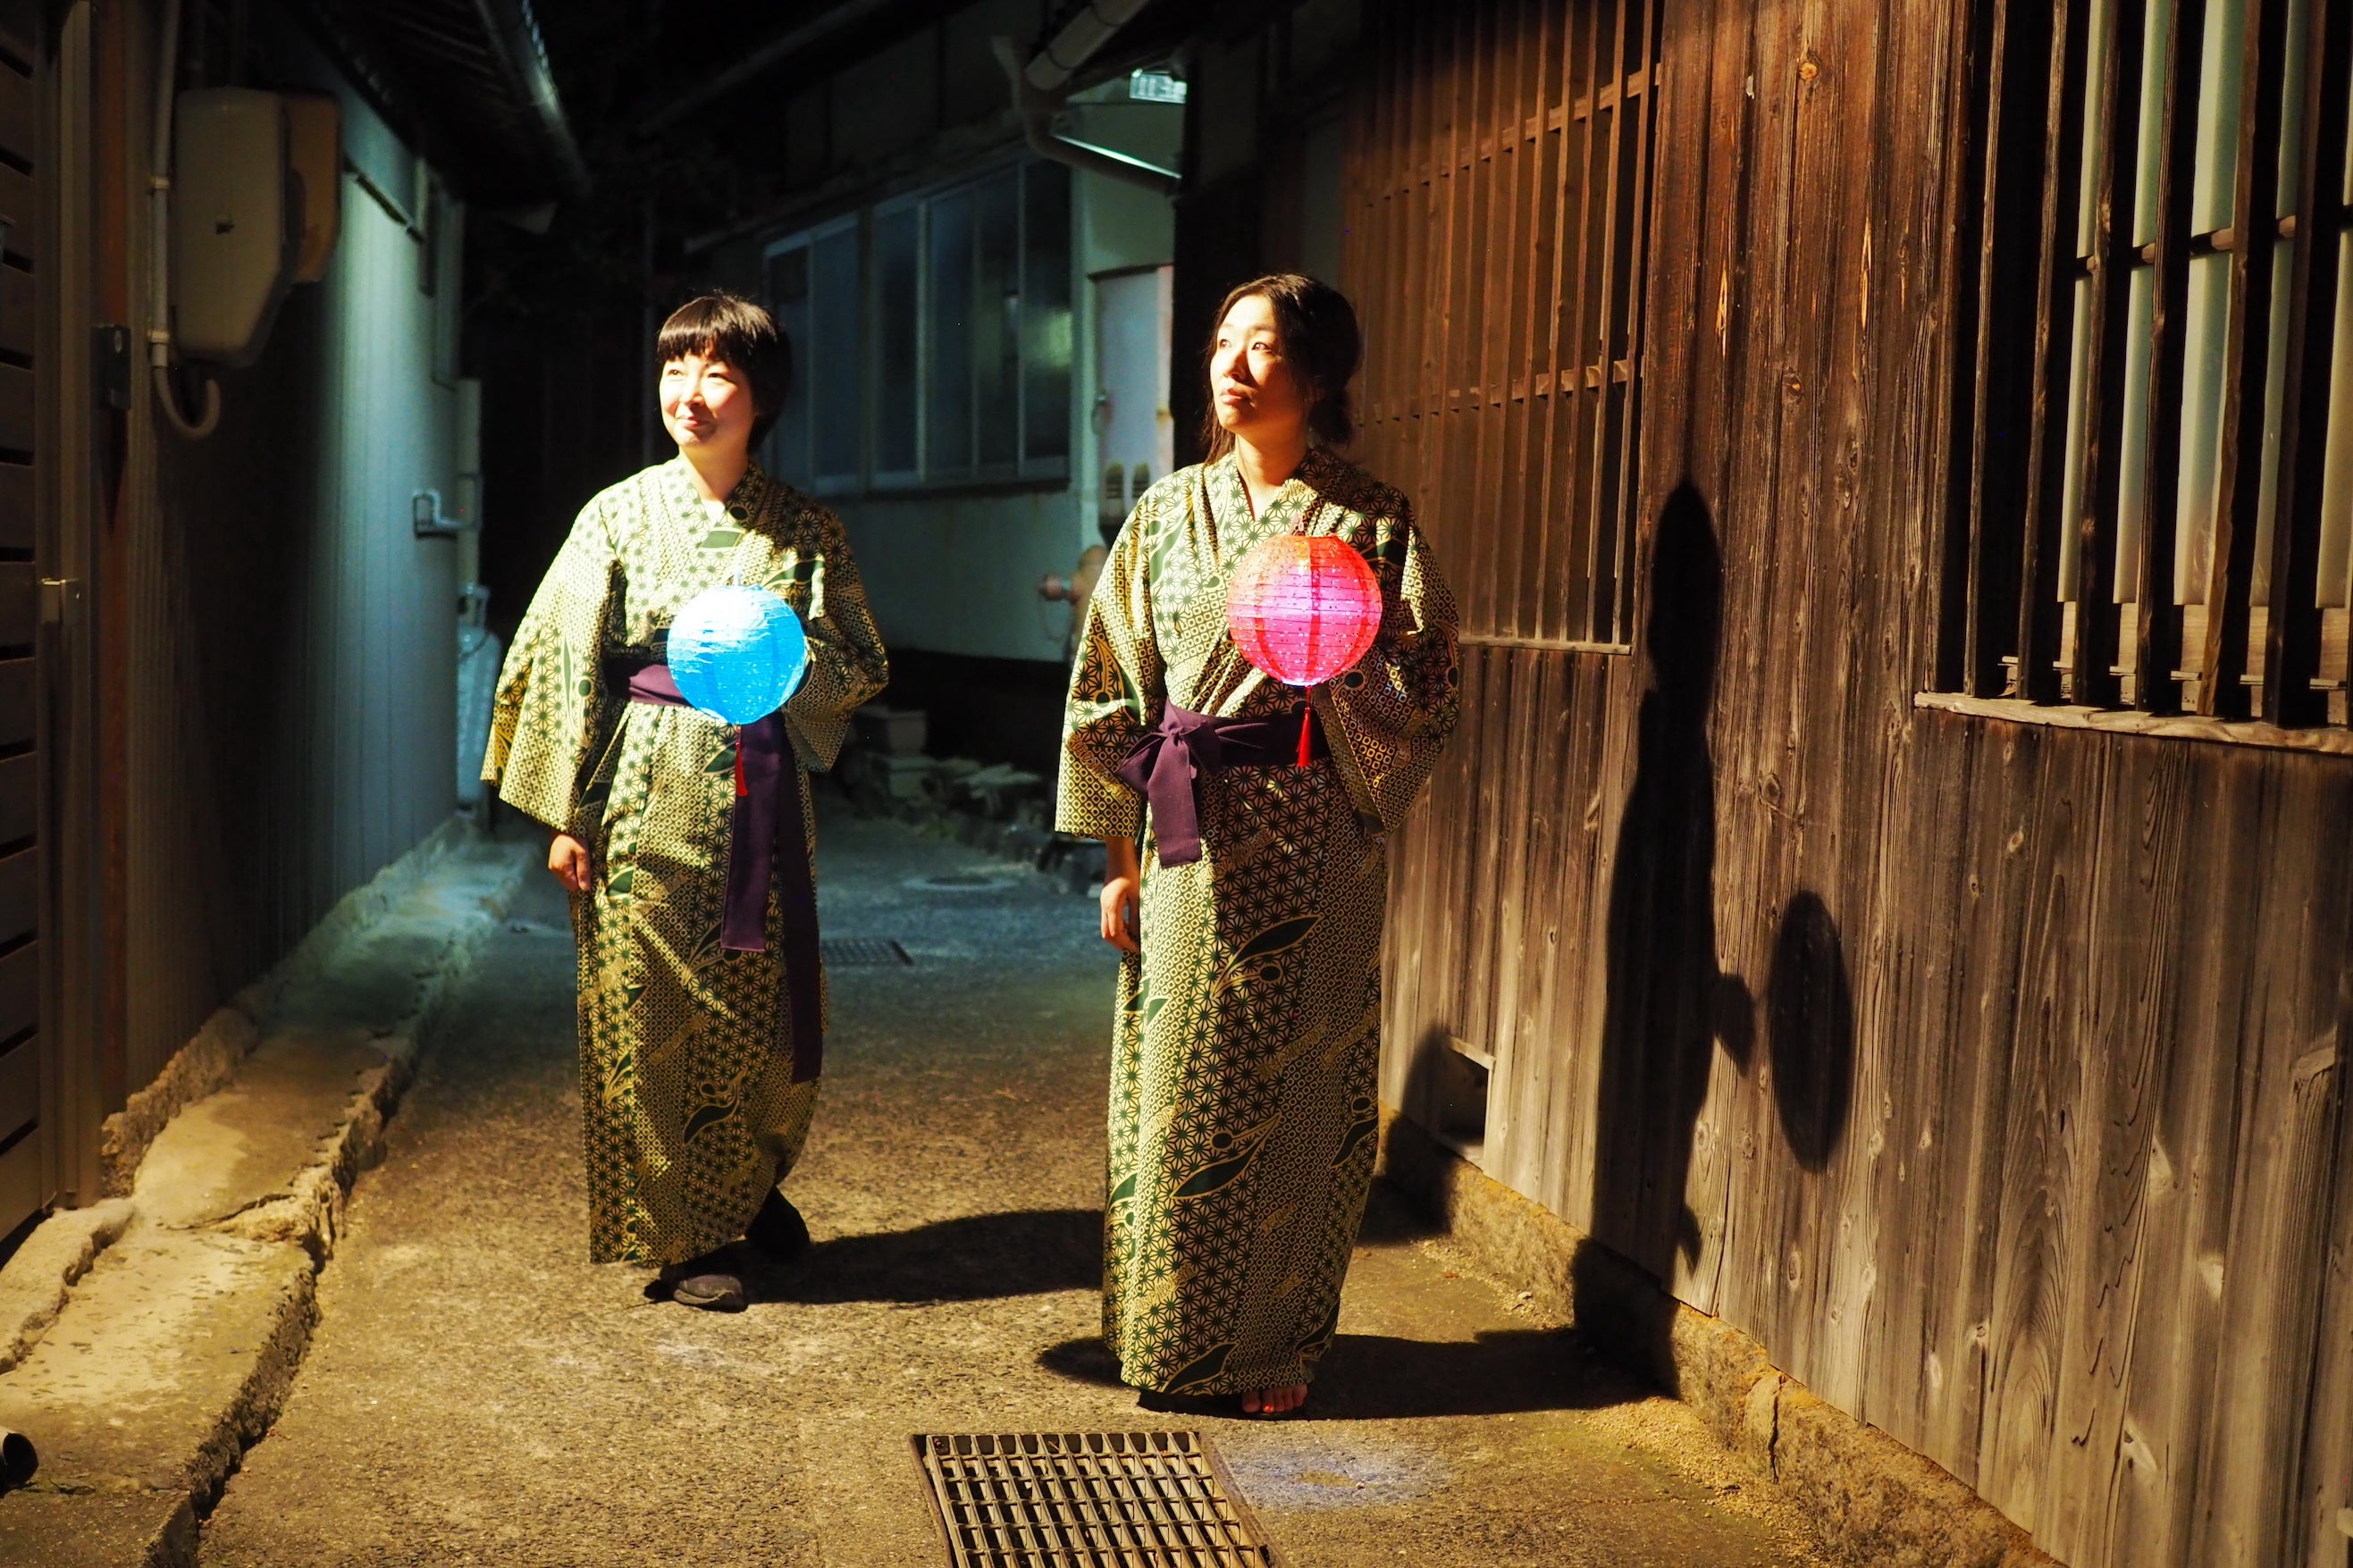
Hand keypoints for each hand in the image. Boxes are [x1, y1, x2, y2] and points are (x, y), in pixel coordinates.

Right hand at [548, 833, 593, 893]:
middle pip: (569, 884)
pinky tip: (576, 859)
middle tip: (587, 865)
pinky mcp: (553, 861)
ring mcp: (552, 866)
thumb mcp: (583, 854)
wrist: (564, 825)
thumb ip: (584, 872)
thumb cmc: (575, 838)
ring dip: (575, 873)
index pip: (573, 887)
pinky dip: (571, 869)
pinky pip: (564, 872)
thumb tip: (585, 889)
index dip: (583, 883)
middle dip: (579, 878)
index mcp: (561, 869)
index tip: (591, 873)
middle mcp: (554, 870)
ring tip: (581, 860)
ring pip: (566, 878)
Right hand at [1099, 837, 1140, 953]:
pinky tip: (1131, 926)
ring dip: (1119, 936)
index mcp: (1112, 906)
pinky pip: (1109, 918)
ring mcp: (1103, 903)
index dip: (1127, 944)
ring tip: (1134, 940)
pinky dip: (1118, 926)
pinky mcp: (1106, 899)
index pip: (1116, 933)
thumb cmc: (1131, 871)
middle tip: (1135, 950)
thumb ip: (1138, 915)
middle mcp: (1104, 906)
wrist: (1118, 853)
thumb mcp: (1138, 894)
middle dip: (1120, 944)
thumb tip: (1140, 934)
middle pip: (1107, 934)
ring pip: (1106, 927)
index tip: (1139, 950)